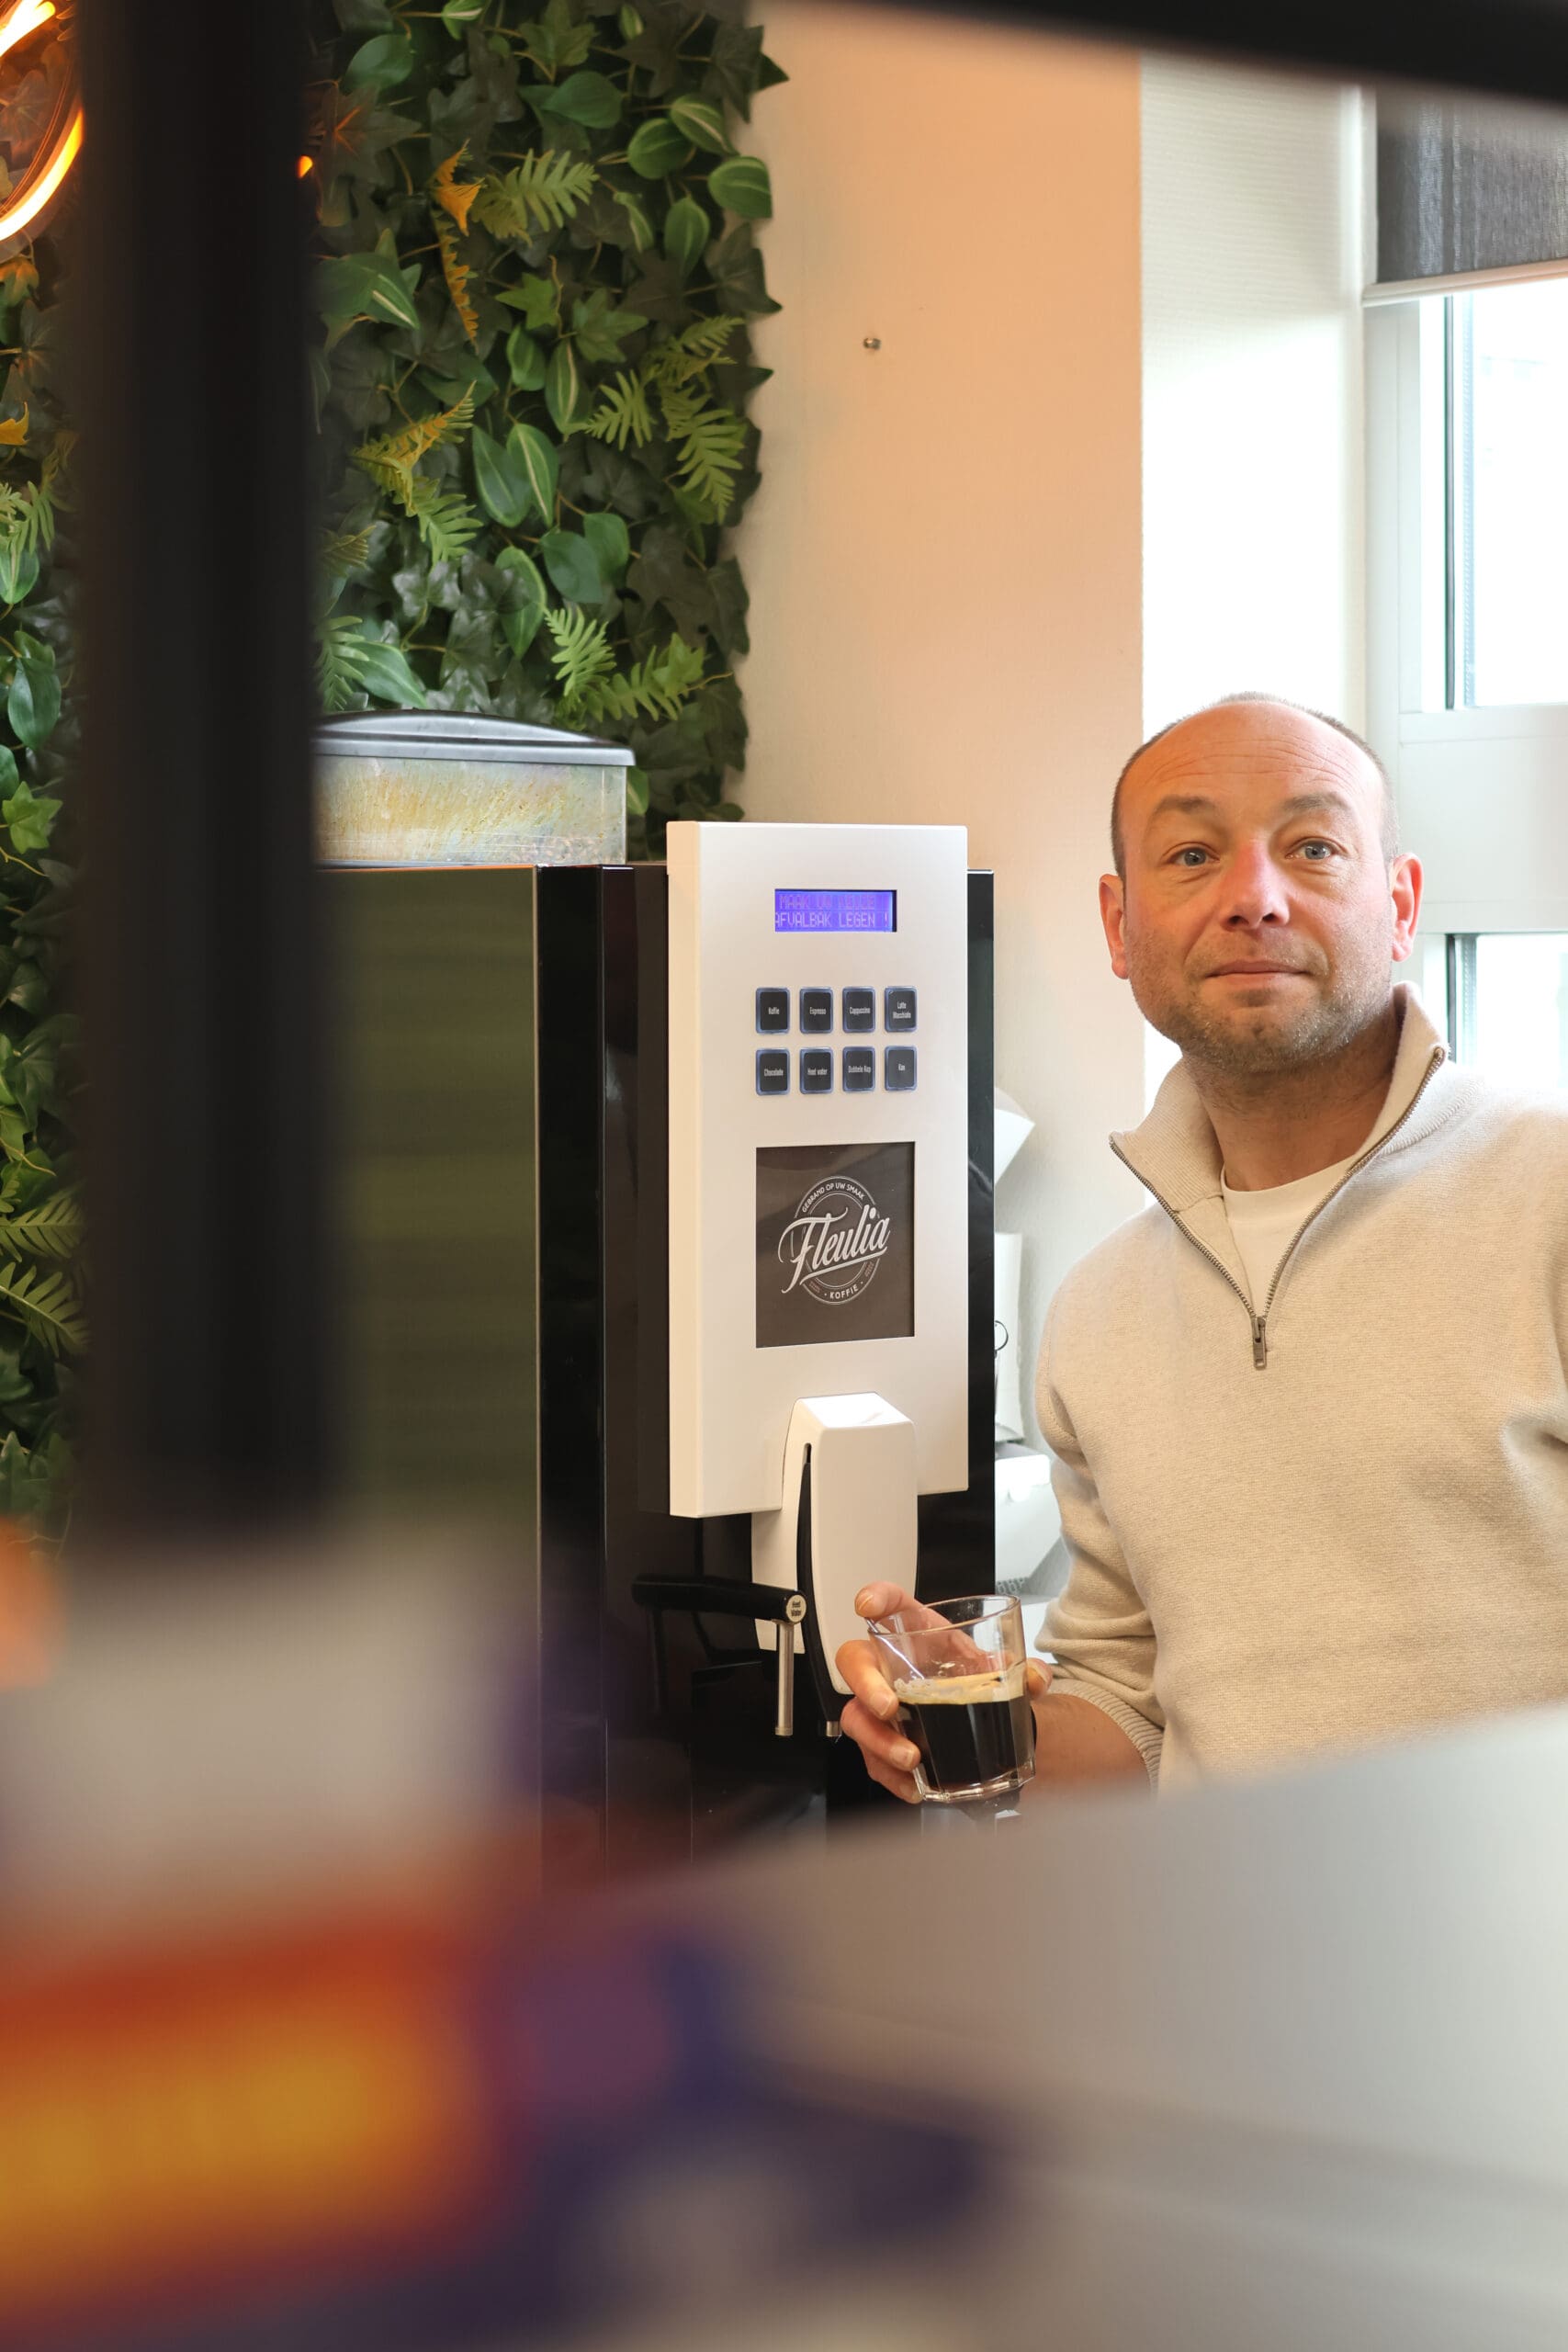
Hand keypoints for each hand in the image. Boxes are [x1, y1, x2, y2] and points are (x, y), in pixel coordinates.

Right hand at [836, 1582, 1051, 1803]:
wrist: (981, 1716)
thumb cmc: (975, 1678)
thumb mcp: (1001, 1670)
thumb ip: (1025, 1671)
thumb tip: (1036, 1678)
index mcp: (918, 1634)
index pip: (891, 1606)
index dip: (875, 1598)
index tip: (867, 1605)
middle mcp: (891, 1666)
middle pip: (854, 1662)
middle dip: (865, 1684)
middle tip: (889, 1707)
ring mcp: (879, 1704)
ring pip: (856, 1716)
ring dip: (879, 1740)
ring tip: (910, 1758)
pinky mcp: (882, 1740)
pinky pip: (872, 1758)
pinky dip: (891, 1776)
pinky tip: (914, 1787)